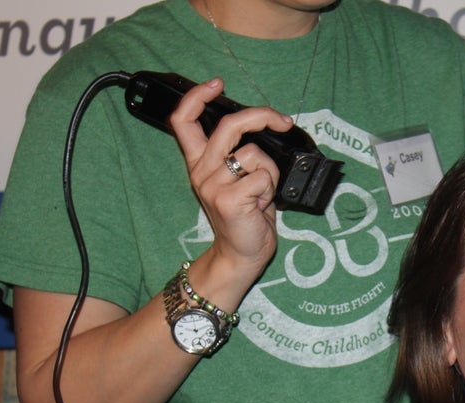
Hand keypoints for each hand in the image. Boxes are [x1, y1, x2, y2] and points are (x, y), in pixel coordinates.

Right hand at [169, 77, 294, 271]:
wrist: (241, 255)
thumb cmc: (245, 217)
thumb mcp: (237, 180)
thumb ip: (240, 155)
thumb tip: (263, 127)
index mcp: (200, 163)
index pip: (183, 121)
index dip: (197, 96)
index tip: (216, 84)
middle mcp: (201, 171)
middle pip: (228, 125)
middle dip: (261, 116)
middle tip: (281, 121)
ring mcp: (213, 185)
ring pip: (255, 154)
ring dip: (270, 171)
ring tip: (262, 193)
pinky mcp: (229, 200)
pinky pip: (263, 177)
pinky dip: (270, 189)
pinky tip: (261, 204)